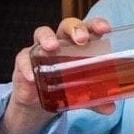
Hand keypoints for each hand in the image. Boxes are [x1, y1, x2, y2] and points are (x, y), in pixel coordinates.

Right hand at [0, 16, 111, 133]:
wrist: (38, 100)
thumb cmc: (64, 85)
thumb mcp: (81, 94)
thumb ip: (96, 100)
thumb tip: (110, 109)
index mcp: (80, 45)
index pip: (89, 28)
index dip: (96, 25)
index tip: (105, 29)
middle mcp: (61, 42)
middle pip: (67, 25)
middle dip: (75, 29)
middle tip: (82, 39)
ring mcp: (41, 49)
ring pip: (42, 33)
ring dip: (47, 38)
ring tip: (52, 48)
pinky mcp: (24, 60)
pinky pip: (24, 58)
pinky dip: (27, 66)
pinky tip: (32, 76)